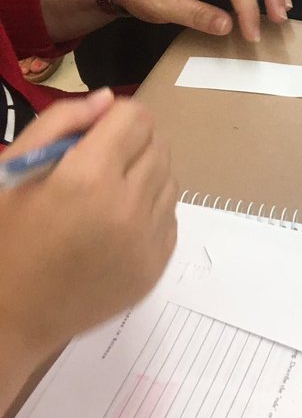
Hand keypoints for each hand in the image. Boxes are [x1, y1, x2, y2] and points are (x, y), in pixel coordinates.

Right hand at [0, 92, 176, 373]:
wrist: (9, 316)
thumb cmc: (5, 237)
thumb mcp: (15, 167)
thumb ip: (61, 122)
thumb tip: (108, 101)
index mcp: (89, 178)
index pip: (136, 117)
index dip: (114, 118)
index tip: (94, 134)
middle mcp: (128, 208)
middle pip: (157, 144)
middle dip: (130, 144)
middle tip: (97, 164)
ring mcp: (147, 241)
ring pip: (168, 177)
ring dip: (143, 175)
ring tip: (105, 195)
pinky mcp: (156, 266)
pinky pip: (169, 215)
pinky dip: (149, 211)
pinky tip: (113, 225)